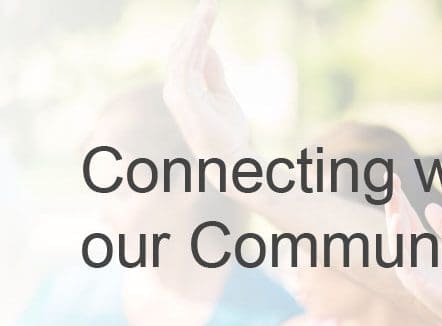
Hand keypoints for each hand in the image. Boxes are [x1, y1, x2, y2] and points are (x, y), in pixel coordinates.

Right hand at [163, 0, 251, 160]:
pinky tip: (204, 28)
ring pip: (182, 52)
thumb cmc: (227, 131)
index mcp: (182, 89)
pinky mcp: (182, 97)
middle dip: (195, 25)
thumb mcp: (221, 94)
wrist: (231, 157)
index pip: (184, 53)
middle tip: (210, 3)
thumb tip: (208, 47)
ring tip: (209, 8)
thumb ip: (212, 72)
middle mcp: (174, 89)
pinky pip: (185, 63)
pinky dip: (194, 43)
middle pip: (181, 49)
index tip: (208, 12)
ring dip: (196, 28)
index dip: (196, 32)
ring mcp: (175, 93)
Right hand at [384, 176, 441, 325]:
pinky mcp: (417, 285)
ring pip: (398, 242)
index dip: (401, 199)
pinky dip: (400, 242)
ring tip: (394, 200)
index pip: (408, 220)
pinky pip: (404, 260)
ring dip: (394, 221)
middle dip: (394, 204)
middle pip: (400, 227)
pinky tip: (399, 222)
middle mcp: (414, 259)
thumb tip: (428, 205)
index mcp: (423, 250)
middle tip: (389, 178)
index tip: (395, 178)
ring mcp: (414, 272)